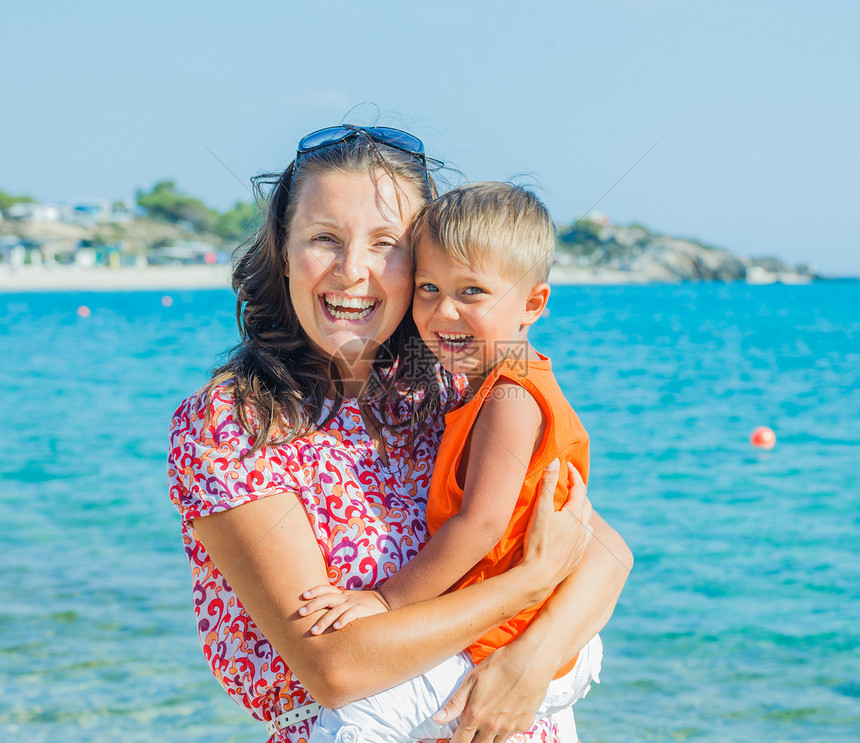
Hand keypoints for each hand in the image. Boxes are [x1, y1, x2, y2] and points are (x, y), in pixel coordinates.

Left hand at [298, 585, 389, 634]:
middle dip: (312, 605)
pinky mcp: (363, 611)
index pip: (326, 589)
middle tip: (300, 613)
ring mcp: (355, 603)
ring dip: (324, 620)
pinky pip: (352, 615)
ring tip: (314, 631)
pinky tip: (337, 627)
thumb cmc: (366, 606)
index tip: (303, 596)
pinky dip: (344, 620)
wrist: (388, 602)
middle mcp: (346, 598)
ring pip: (336, 610)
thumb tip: (321, 615)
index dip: (315, 591)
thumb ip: (339, 605)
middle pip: (327, 598)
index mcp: (343, 594)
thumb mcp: (351, 601)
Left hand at [433, 634, 556, 742]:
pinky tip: (504, 716)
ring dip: (487, 739)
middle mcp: (493, 727)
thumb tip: (438, 720)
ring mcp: (510, 728)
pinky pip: (511, 734)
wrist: (533, 660)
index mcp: (476, 715)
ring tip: (484, 726)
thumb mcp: (472, 678)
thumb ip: (455, 702)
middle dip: (470, 742)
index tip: (451, 740)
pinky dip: (504, 730)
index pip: (460, 742)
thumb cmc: (501, 664)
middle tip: (468, 732)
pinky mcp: (525, 724)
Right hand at [520, 460, 592, 596]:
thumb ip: (546, 485)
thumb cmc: (538, 543)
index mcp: (575, 515)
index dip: (574, 475)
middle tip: (568, 485)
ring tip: (571, 508)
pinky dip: (580, 530)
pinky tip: (573, 534)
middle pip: (586, 505)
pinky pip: (583, 539)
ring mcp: (580, 545)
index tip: (568, 466)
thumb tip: (555, 461)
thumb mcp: (540, 510)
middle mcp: (582, 529)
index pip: (580, 488)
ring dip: (581, 512)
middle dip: (579, 492)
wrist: (538, 577)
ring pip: (587, 523)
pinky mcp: (575, 558)